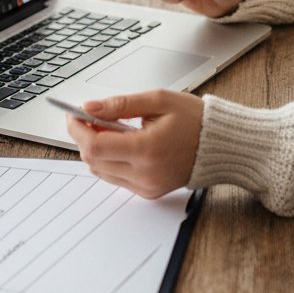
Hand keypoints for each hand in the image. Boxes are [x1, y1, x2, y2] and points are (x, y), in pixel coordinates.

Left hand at [66, 90, 203, 198]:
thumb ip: (120, 104)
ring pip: (101, 171)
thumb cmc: (194, 119)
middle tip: (90, 116)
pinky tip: (121, 142)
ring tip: (108, 127)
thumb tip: (90, 107)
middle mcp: (144, 174)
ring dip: (96, 149)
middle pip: (93, 160)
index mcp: (147, 150)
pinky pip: (116, 178)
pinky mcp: (148, 192)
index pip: (95, 146)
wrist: (219, 145)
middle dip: (84, 137)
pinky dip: (110, 160)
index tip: (73, 114)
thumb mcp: (157, 100)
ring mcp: (146, 186)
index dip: (78, 129)